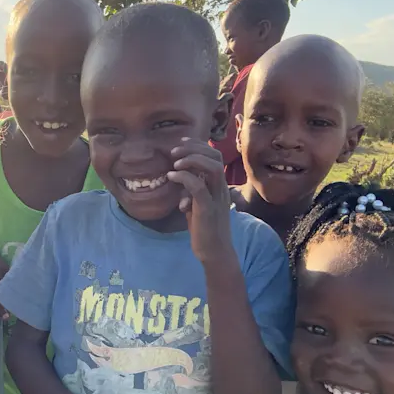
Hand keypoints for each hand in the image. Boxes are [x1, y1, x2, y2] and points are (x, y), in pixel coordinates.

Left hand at [167, 138, 232, 263]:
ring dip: (192, 160)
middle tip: (174, 150)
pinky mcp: (208, 209)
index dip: (198, 144)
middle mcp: (221, 188)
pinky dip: (185, 178)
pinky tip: (172, 176)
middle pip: (215, 156)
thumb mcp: (196, 202)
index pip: (214, 155)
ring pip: (212, 168)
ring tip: (175, 162)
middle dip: (194, 147)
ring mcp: (216, 198)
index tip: (180, 142)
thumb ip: (191, 188)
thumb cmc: (204, 227)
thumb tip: (177, 174)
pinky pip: (199, 187)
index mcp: (219, 185)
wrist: (214, 252)